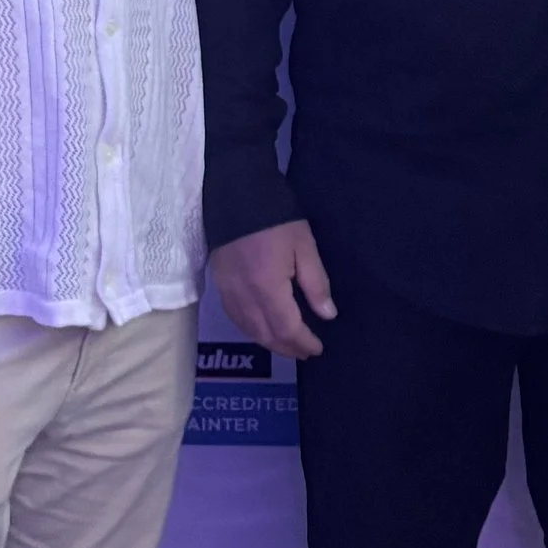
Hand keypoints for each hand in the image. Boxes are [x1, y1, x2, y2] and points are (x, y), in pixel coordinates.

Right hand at [210, 220, 338, 360]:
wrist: (235, 195)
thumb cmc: (276, 219)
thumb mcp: (304, 246)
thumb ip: (316, 283)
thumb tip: (327, 315)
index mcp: (268, 288)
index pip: (287, 328)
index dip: (303, 342)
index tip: (318, 348)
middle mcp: (245, 297)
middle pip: (266, 335)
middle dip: (287, 348)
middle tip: (305, 353)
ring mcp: (228, 293)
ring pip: (249, 330)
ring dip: (269, 342)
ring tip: (287, 346)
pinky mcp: (219, 286)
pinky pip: (235, 318)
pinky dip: (251, 331)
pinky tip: (261, 330)